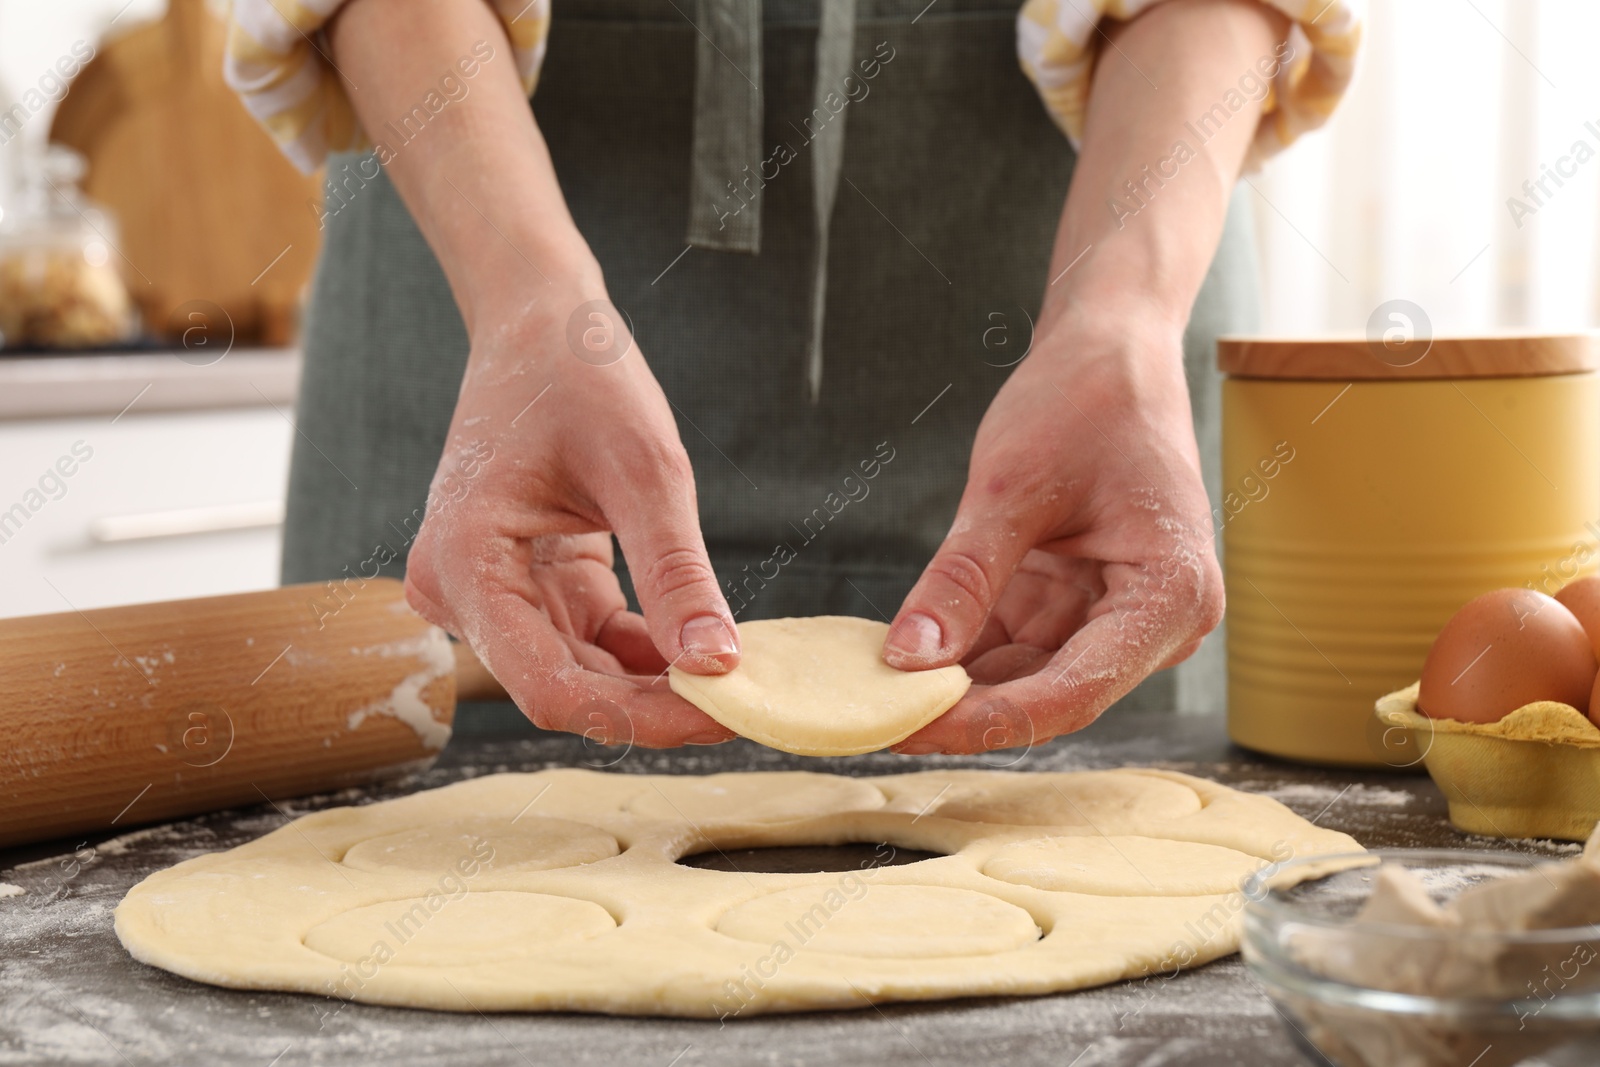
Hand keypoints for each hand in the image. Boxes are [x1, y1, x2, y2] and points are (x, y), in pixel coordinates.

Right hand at [402, 292, 740, 747]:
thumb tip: (719, 663)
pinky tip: (699, 648)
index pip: (550, 686)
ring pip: (576, 669)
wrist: (538, 319)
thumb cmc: (579, 373)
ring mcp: (486, 589)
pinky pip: (583, 638)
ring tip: (732, 677)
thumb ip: (677, 574)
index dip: (639, 718)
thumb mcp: (645, 470)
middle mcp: (458, 588)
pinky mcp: (521, 581)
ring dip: (652, 682)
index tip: (722, 715)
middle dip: (654, 703)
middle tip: (745, 703)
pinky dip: (641, 650)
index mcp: (466, 560)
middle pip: (562, 686)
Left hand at [882, 311, 1223, 752]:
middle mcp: (1156, 623)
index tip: (905, 730)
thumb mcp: (1013, 488)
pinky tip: (900, 660)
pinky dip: (960, 651)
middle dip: (961, 711)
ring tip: (873, 695)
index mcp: (1171, 596)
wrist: (1110, 351)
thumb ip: (964, 578)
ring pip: (1025, 677)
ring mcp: (1115, 616)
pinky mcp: (1077, 602)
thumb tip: (907, 659)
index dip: (984, 721)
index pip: (1071, 692)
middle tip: (872, 720)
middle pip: (1049, 695)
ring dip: (954, 687)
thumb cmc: (1085, 401)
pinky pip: (1014, 644)